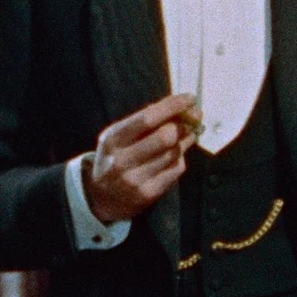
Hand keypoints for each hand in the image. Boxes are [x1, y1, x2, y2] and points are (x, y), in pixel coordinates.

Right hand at [84, 93, 198, 223]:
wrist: (103, 198)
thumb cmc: (115, 158)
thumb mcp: (118, 136)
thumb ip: (142, 121)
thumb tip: (177, 108)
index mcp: (113, 140)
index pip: (147, 119)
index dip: (172, 106)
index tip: (190, 98)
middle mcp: (122, 161)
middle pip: (165, 137)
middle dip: (183, 124)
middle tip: (193, 117)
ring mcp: (136, 180)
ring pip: (174, 153)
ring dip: (186, 139)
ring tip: (189, 132)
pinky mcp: (149, 194)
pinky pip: (176, 169)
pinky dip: (180, 158)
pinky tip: (176, 154)